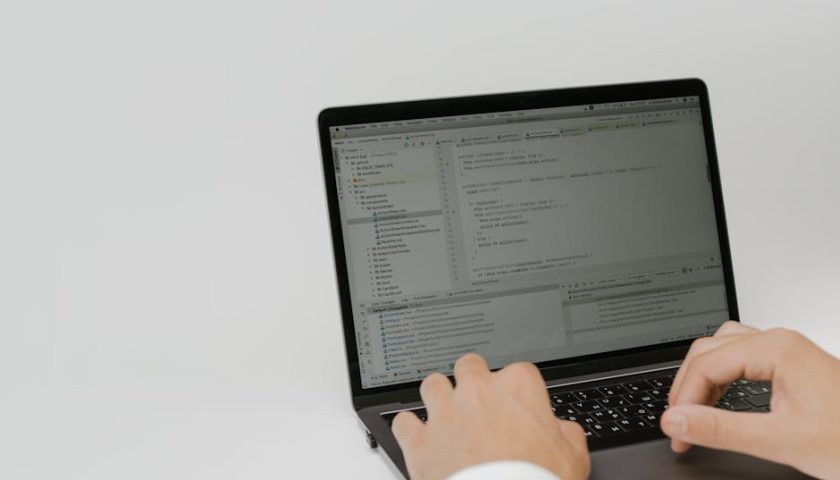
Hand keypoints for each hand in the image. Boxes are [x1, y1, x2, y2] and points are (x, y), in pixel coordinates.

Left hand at [392, 353, 589, 479]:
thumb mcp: (572, 457)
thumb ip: (566, 432)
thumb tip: (562, 429)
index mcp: (518, 387)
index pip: (519, 371)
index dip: (518, 391)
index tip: (519, 407)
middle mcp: (478, 392)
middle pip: (470, 365)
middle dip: (473, 380)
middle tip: (480, 403)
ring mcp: (444, 413)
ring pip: (432, 385)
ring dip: (439, 397)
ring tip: (447, 414)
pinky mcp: (419, 440)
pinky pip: (404, 421)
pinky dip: (410, 428)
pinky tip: (419, 437)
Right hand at [662, 321, 839, 478]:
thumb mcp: (782, 441)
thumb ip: (722, 429)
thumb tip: (677, 420)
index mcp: (776, 349)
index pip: (706, 364)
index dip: (683, 399)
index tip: (676, 430)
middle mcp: (779, 341)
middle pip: (708, 350)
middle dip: (687, 388)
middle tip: (680, 425)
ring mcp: (786, 350)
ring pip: (722, 349)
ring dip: (702, 379)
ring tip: (695, 412)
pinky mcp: (790, 363)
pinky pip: (740, 357)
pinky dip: (721, 378)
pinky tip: (720, 400)